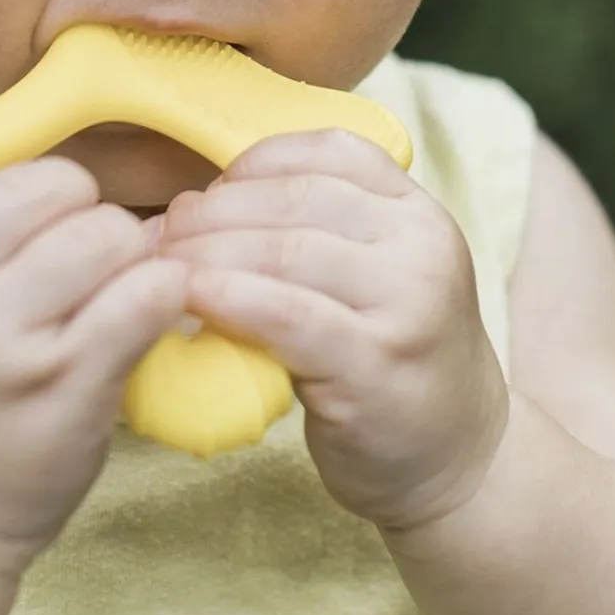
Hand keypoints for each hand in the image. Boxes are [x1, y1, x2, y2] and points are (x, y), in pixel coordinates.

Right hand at [0, 134, 189, 593]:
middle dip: (75, 213)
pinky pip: (146, 293)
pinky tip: (146, 315)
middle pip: (48, 183)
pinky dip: (161, 294)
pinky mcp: (70, 388)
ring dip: (125, 256)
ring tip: (107, 294)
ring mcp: (6, 343)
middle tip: (71, 263)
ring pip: (107, 232)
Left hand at [158, 130, 509, 534]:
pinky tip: (188, 299)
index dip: (248, 167)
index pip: (325, 153)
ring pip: (285, 250)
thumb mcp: (372, 276)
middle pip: (295, 199)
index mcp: (417, 209)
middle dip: (211, 212)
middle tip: (158, 237)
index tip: (200, 196)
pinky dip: (229, 298)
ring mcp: (409, 303)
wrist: (456, 461)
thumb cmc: (385, 360)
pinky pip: (288, 314)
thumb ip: (316, 230)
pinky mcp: (378, 363)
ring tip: (159, 270)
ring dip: (205, 254)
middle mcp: (423, 245)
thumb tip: (196, 204)